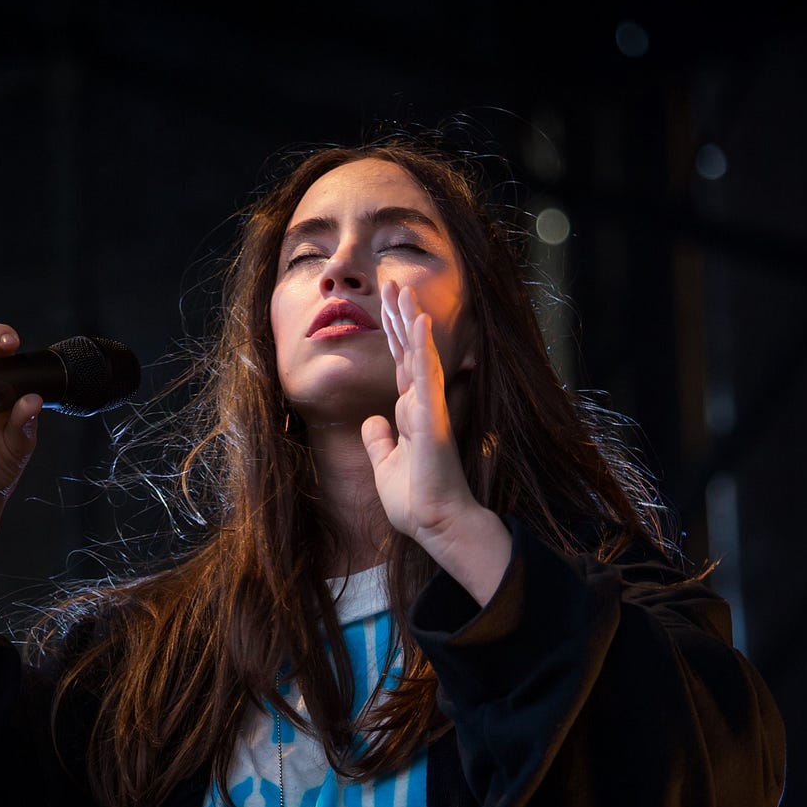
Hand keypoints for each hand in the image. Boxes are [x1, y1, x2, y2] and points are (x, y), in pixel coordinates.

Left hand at [361, 283, 510, 603]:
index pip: (401, 364)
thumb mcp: (385, 465)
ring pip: (418, 355)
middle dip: (400, 317)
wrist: (434, 524)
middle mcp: (422, 405)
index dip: (395, 334)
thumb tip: (372, 421)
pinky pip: (425, 376)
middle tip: (392, 283)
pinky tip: (419, 322)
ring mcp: (428, 408)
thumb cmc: (415, 500)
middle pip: (408, 351)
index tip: (390, 305)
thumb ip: (380, 441)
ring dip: (409, 321)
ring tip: (401, 289)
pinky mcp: (432, 418)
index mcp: (411, 413)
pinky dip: (422, 349)